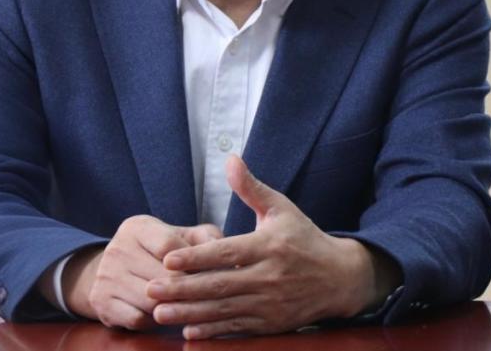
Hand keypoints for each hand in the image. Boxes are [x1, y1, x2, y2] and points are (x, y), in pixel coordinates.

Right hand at [65, 215, 221, 330]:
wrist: (115, 271)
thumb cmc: (159, 252)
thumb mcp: (180, 236)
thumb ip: (205, 237)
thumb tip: (225, 249)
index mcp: (137, 227)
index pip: (169, 246)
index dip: (192, 262)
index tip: (210, 272)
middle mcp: (116, 248)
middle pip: (162, 277)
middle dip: (189, 289)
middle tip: (208, 297)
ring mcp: (106, 276)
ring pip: (151, 301)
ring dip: (173, 307)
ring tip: (189, 306)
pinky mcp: (100, 301)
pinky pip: (137, 319)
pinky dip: (154, 321)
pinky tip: (164, 314)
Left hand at [147, 155, 399, 338]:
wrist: (340, 278)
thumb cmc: (303, 238)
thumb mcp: (281, 208)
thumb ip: (251, 188)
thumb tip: (230, 159)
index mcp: (269, 246)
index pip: (226, 253)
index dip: (196, 257)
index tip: (167, 260)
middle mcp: (269, 277)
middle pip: (219, 285)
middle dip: (183, 289)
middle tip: (150, 290)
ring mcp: (271, 304)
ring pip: (224, 310)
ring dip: (190, 313)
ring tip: (159, 313)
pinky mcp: (272, 323)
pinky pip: (237, 329)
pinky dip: (213, 331)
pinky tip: (189, 331)